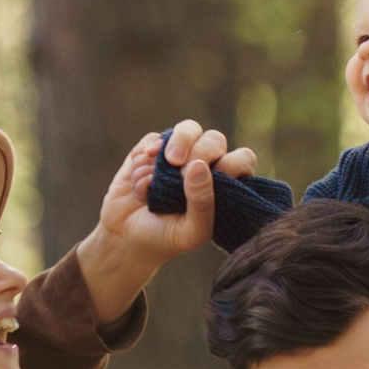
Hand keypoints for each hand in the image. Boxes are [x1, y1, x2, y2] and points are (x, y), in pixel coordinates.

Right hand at [76, 121, 261, 326]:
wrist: (126, 237)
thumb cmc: (167, 238)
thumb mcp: (190, 232)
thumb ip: (202, 203)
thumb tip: (197, 165)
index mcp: (225, 185)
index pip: (242, 158)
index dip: (231, 163)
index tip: (215, 177)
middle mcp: (206, 165)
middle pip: (214, 138)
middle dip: (198, 151)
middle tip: (178, 171)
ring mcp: (180, 153)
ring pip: (188, 130)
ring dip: (170, 148)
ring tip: (153, 175)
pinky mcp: (153, 148)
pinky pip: (154, 139)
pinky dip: (144, 159)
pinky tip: (138, 182)